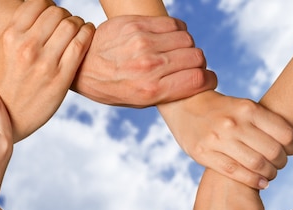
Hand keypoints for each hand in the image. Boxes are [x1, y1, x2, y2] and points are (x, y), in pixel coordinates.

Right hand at [0, 0, 93, 141]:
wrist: (10, 114)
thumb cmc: (11, 79)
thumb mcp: (7, 50)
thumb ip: (24, 30)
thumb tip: (46, 10)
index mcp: (11, 36)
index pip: (38, 4)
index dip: (49, 6)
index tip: (53, 16)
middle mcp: (27, 46)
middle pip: (57, 12)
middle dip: (65, 15)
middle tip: (68, 24)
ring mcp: (45, 62)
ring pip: (71, 25)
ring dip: (78, 23)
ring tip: (79, 29)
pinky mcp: (61, 77)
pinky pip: (80, 44)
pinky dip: (88, 33)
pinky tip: (88, 33)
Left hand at [72, 15, 216, 107]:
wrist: (83, 66)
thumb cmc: (113, 88)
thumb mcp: (139, 101)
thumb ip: (168, 91)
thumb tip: (196, 80)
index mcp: (151, 91)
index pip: (198, 80)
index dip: (209, 80)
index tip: (207, 80)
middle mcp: (149, 66)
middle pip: (197, 57)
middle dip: (198, 63)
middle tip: (188, 66)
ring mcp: (142, 43)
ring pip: (187, 39)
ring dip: (186, 46)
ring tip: (174, 52)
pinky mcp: (136, 24)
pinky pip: (173, 24)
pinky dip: (176, 31)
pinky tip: (167, 39)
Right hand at [160, 90, 292, 188]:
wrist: (184, 105)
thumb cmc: (220, 110)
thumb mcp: (242, 106)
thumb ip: (261, 121)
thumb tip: (288, 143)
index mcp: (248, 108)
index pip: (284, 133)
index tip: (291, 151)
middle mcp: (234, 123)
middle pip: (272, 151)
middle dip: (282, 162)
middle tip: (280, 165)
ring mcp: (218, 139)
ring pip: (256, 164)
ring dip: (269, 174)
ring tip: (270, 174)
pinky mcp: (204, 153)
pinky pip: (235, 172)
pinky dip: (253, 181)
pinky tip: (261, 183)